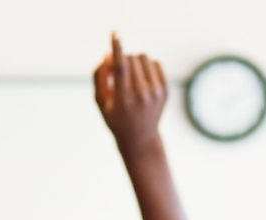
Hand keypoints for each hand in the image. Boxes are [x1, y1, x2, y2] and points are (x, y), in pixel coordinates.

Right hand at [94, 34, 167, 157]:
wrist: (140, 138)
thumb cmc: (115, 118)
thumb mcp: (100, 102)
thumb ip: (99, 77)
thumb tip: (107, 54)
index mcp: (123, 100)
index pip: (121, 69)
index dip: (117, 49)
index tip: (115, 34)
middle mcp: (142, 95)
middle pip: (131, 59)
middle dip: (121, 59)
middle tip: (115, 72)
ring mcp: (156, 93)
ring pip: (144, 57)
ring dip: (133, 60)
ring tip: (128, 75)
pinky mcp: (166, 90)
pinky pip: (155, 63)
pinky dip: (146, 66)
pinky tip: (141, 79)